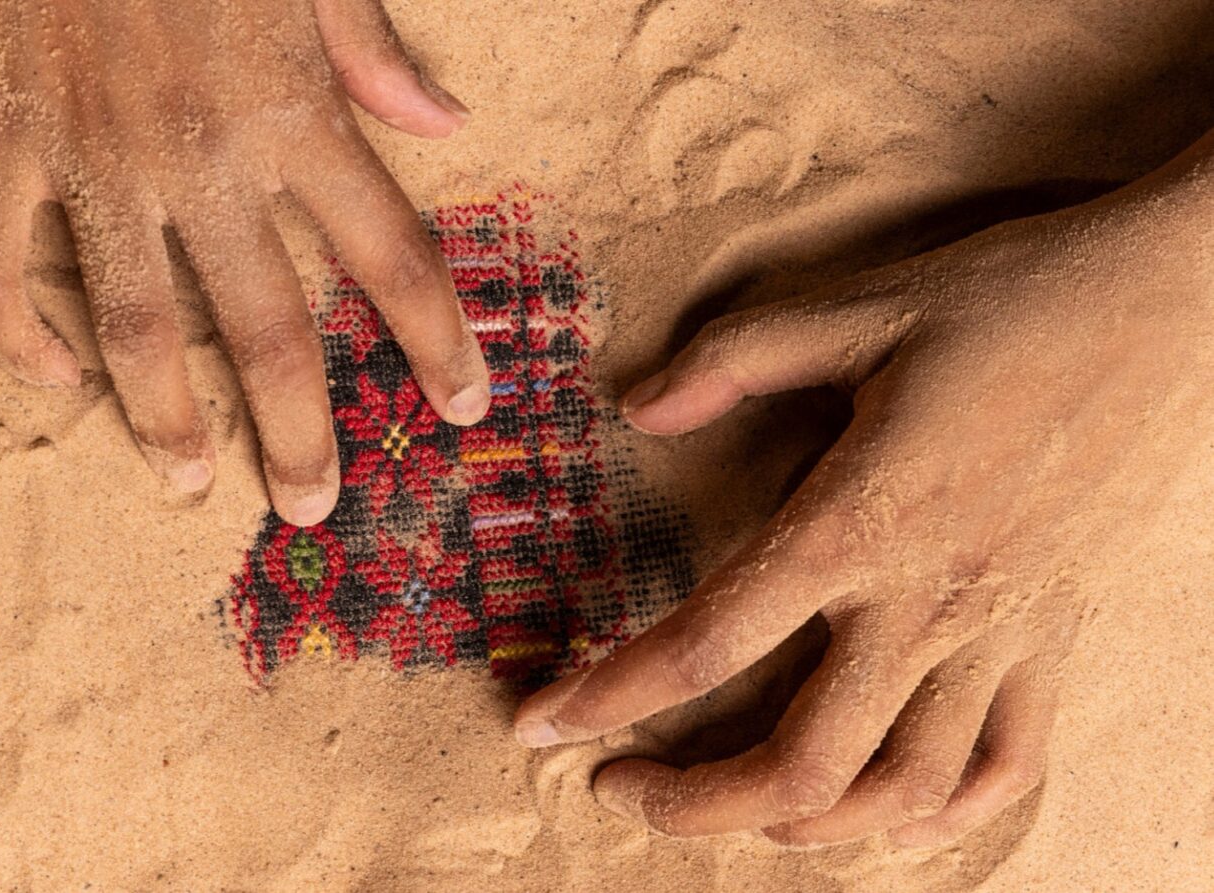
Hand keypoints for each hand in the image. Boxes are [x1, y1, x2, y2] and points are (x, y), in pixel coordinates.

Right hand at [0, 0, 489, 523]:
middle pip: (269, 328)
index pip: (392, 253)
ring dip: (165, 421)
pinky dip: (19, 339)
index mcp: (292, 108)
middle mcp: (202, 155)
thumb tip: (445, 127)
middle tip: (314, 504)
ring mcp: (92, 156)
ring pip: (139, 327)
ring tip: (191, 481)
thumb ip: (371, 51)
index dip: (437, 340)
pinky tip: (58, 380)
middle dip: (300, 431)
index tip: (464, 409)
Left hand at [515, 138, 1212, 846]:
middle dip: (693, 803)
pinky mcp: (1060, 639)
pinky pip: (1007, 766)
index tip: (543, 725)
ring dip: (803, 827)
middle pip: (799, 763)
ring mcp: (1004, 632)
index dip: (610, 694)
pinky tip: (887, 812)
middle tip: (623, 788)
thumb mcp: (862, 305)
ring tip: (737, 811)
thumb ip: (736, 358)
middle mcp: (928, 599)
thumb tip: (639, 405)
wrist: (1179, 306)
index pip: (710, 639)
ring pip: (900, 790)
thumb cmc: (1019, 299)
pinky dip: (939, 813)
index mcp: (860, 518)